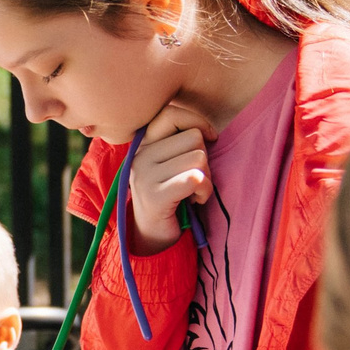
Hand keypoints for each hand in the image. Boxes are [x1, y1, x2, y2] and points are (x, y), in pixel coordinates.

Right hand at [125, 102, 215, 253]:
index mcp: (143, 144)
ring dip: (206, 177)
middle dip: (204, 158)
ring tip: (194, 191)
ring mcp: (145, 176)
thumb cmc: (170, 195)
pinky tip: (197, 200)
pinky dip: (205, 191)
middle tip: (195, 178)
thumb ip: (179, 142)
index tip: (209, 138)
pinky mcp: (155, 196)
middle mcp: (140, 156)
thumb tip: (208, 130)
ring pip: (199, 158)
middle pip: (194, 137)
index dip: (197, 121)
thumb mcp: (169, 163)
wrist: (152, 236)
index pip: (171, 113)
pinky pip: (196, 179)